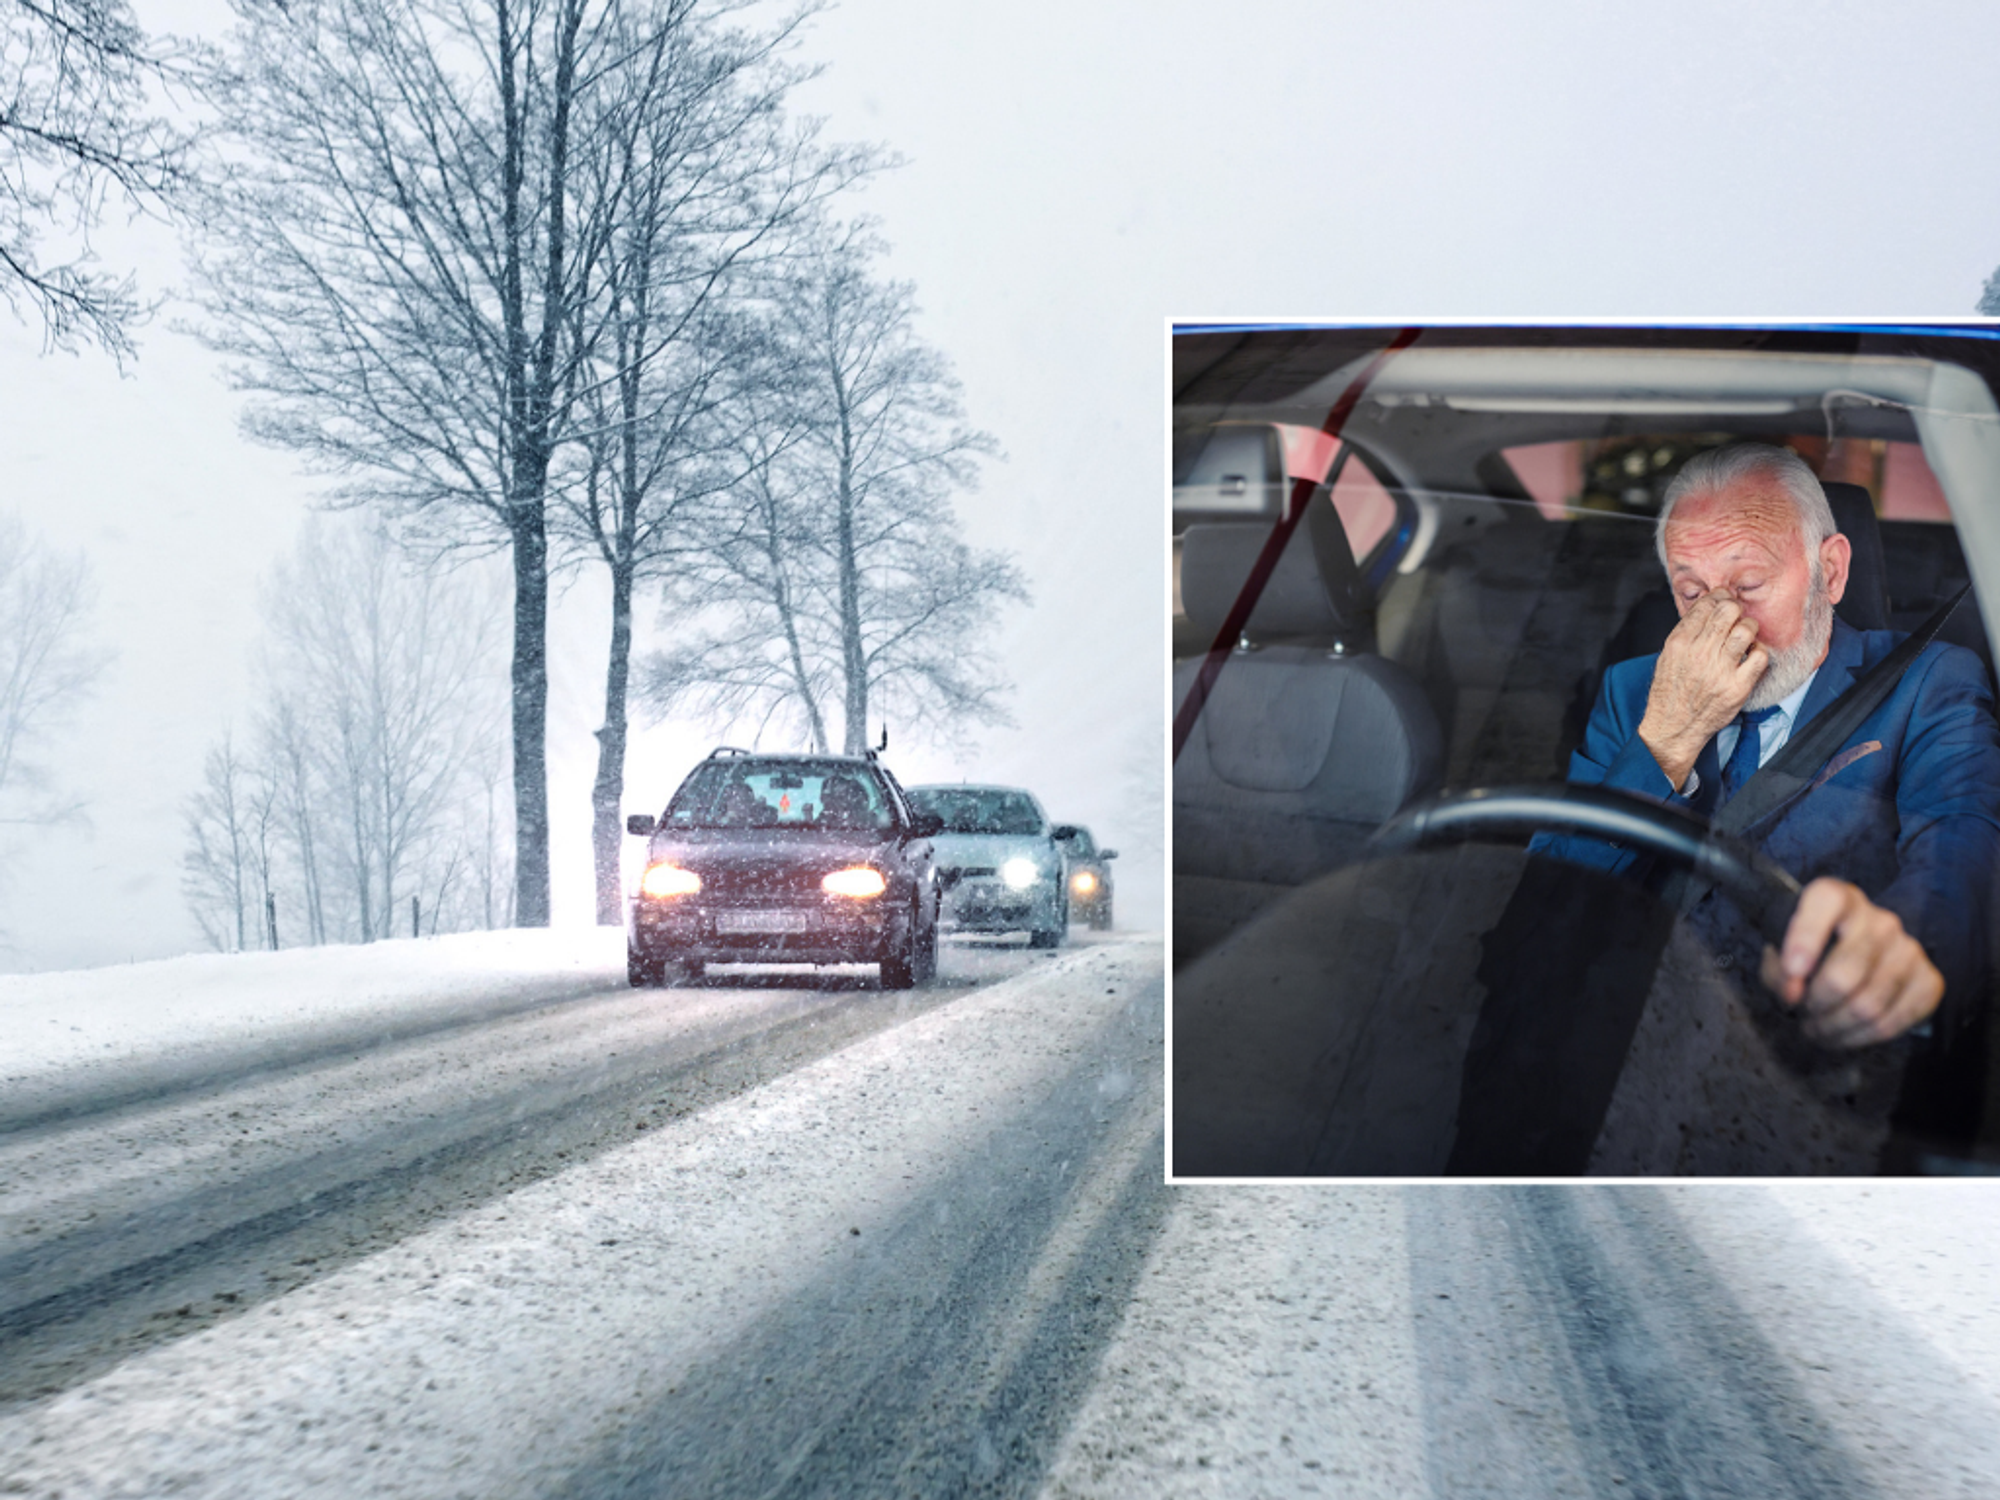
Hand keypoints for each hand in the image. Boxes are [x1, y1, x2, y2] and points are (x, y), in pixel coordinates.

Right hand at [1638, 590, 1768, 789]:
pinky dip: (1759, 651)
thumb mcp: (1667, 657)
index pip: (1706, 605)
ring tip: (1745, 634)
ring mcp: (1720, 670)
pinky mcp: (1738, 686)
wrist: (1673, 727)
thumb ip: (1686, 633)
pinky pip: (1760, 656)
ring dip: (1749, 627)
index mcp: (1679, 643)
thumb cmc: (1670, 692)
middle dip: (1735, 608)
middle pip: (1728, 611)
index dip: (1719, 597)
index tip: (1724, 599)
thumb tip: (1707, 608)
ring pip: (1746, 629)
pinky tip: (1751, 654)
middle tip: (1736, 615)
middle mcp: (1699, 653)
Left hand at [1758, 878, 1943, 1046]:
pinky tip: (1844, 1035)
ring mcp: (1910, 950)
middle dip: (1816, 1004)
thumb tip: (1793, 994)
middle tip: (1803, 1014)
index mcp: (1840, 898)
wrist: (1855, 959)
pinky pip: (1893, 1022)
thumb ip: (1779, 970)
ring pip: (1868, 1005)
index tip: (1792, 973)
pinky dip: (1861, 1038)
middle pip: (1845, 973)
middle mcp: (1880, 920)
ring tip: (1817, 1029)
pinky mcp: (1929, 981)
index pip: (1827, 902)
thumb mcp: (1782, 954)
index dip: (1806, 938)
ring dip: (1835, 1027)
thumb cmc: (1810, 954)